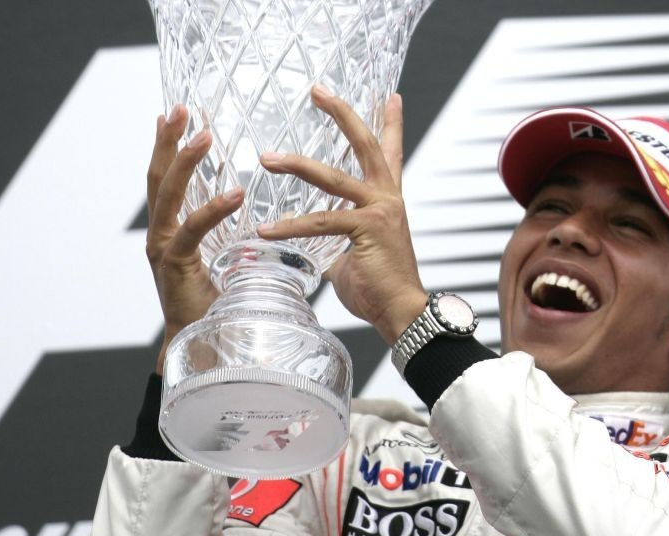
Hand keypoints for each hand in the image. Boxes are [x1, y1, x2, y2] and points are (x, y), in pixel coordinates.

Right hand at [146, 105, 243, 373]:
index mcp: (171, 230)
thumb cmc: (219, 306)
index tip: (176, 115)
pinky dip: (212, 210)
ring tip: (205, 136)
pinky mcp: (175, 266)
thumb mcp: (227, 261)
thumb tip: (259, 215)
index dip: (168, 147)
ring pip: (169, 197)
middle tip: (183, 110)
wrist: (205, 346)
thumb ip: (233, 237)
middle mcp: (161, 235)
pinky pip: (192, 231)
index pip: (167, 180)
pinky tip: (234, 193)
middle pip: (158, 179)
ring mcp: (164, 249)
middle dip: (169, 142)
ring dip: (186, 164)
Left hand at [257, 87, 426, 344]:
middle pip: (365, 144)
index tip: (390, 96)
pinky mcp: (368, 229)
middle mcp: (388, 198)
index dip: (391, 123)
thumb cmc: (379, 288)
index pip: (391, 152)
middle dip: (341, 114)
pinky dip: (290, 228)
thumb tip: (302, 246)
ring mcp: (380, 210)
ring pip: (334, 177)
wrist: (401, 312)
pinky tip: (266, 232)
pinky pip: (322, 222)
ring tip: (267, 158)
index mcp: (388, 200)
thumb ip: (329, 245)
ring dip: (298, 165)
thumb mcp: (350, 259)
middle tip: (318, 91)